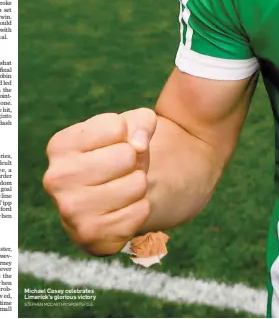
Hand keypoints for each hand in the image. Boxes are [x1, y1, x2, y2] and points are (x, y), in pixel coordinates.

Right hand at [43, 109, 156, 255]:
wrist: (110, 197)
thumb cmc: (118, 152)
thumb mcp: (130, 125)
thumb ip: (142, 122)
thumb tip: (138, 146)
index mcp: (59, 146)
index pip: (115, 126)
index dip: (124, 133)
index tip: (112, 144)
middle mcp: (57, 179)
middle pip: (126, 155)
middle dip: (133, 159)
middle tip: (120, 168)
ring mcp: (70, 211)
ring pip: (137, 184)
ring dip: (138, 184)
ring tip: (122, 186)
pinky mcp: (91, 237)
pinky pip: (141, 211)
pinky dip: (139, 207)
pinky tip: (121, 208)